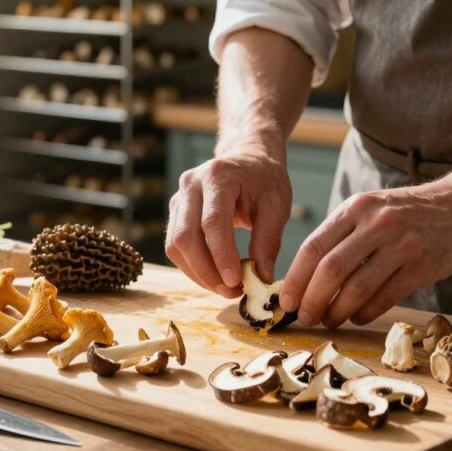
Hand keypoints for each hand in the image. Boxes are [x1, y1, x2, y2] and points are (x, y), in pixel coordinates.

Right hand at [166, 149, 291, 297]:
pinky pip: (175, 246)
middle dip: (207, 271)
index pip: (212, 222)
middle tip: (232, 291)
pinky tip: (214, 276)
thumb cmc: (265, 180)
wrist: (248, 159)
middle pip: (186, 237)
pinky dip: (193, 267)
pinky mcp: (176, 212)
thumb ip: (269, 240)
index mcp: (218, 176)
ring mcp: (179, 198)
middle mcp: (191, 184)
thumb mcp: (277, 205)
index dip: (221, 255)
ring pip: (175, 246)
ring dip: (198, 273)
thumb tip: (262, 278)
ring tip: (225, 288)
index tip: (236, 282)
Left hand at [279, 181, 451, 327]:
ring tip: (329, 320)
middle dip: (312, 300)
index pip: (313, 247)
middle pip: (331, 270)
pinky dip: (365, 312)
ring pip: (357, 288)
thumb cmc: (406, 213)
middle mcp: (377, 224)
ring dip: (337, 311)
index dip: (295, 279)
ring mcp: (401, 245)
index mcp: (356, 208)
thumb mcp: (370, 209)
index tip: (286, 301)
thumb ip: (340, 236)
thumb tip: (304, 278)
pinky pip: (385, 297)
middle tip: (305, 317)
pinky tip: (356, 317)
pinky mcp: (422, 266)